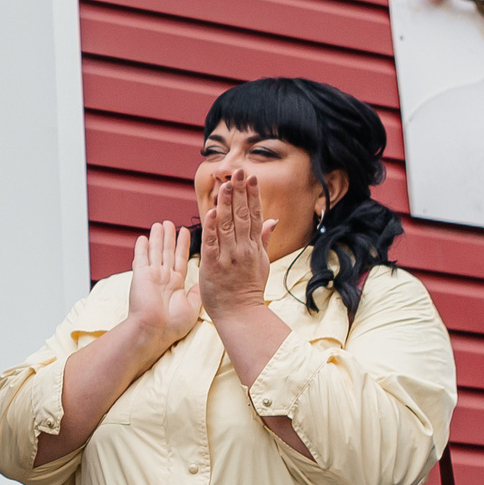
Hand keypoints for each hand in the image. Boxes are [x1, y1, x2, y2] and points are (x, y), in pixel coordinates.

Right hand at [126, 220, 198, 353]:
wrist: (154, 331)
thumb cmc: (172, 325)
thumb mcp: (192, 307)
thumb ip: (195, 293)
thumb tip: (201, 284)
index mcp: (176, 284)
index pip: (180, 259)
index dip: (182, 245)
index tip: (185, 232)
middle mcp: (163, 278)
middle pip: (167, 252)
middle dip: (169, 237)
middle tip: (170, 223)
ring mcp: (151, 276)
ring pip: (155, 251)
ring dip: (157, 238)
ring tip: (160, 224)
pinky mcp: (140, 276)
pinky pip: (141, 258)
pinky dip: (141, 248)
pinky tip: (143, 238)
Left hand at [197, 170, 277, 317]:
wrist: (240, 314)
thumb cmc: (248, 289)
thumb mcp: (261, 262)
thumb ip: (263, 239)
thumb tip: (272, 220)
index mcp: (254, 246)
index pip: (254, 215)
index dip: (252, 195)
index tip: (251, 177)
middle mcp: (243, 249)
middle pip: (241, 215)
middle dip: (240, 192)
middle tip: (239, 171)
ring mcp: (228, 257)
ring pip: (227, 225)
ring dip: (226, 203)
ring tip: (226, 183)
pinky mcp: (213, 266)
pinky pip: (211, 243)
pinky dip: (211, 227)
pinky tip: (211, 211)